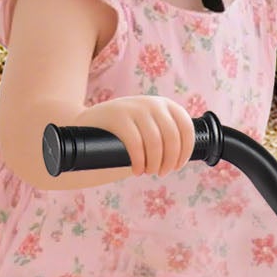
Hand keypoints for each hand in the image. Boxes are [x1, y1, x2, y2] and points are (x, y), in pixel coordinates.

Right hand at [78, 94, 195, 176]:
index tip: (177, 166)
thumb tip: (181, 158)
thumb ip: (165, 135)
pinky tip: (137, 170)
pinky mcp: (118, 116)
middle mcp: (153, 103)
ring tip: (148, 172)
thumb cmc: (124, 131)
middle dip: (170, 161)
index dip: (185, 152)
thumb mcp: (149, 126)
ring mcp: (135, 108)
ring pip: (155, 142)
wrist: (90, 122)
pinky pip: (136, 143)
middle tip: (161, 173)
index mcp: (166, 105)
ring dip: (155, 164)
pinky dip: (140, 162)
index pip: (187, 128)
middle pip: (172, 137)